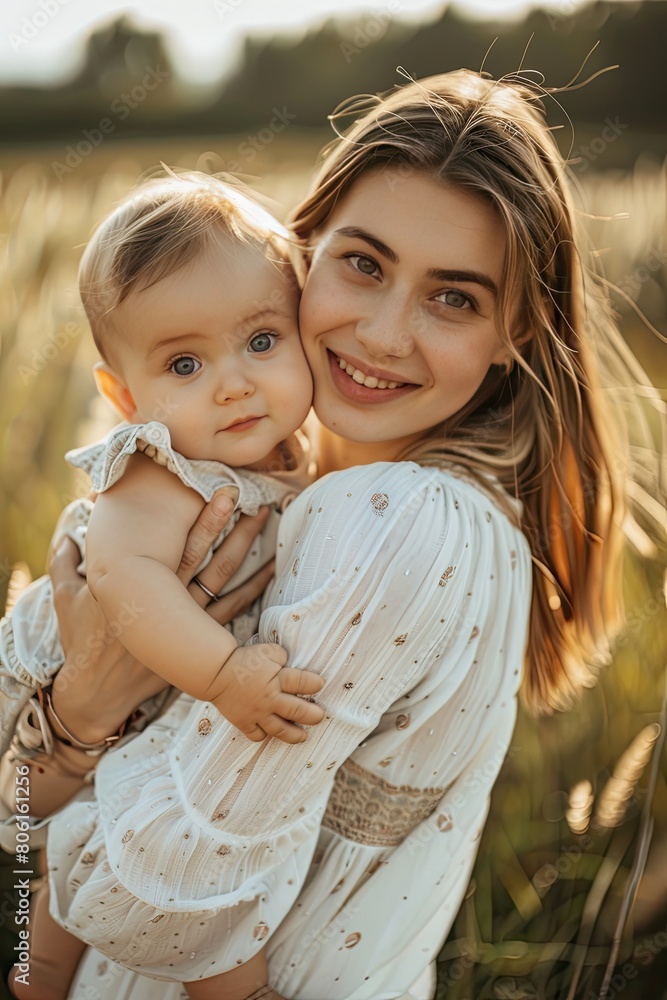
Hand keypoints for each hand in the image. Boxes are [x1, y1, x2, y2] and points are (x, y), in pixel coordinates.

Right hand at [48, 491, 267, 743]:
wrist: (97, 693)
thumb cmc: (82, 644)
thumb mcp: (66, 600)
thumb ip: (63, 562)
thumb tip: (65, 531)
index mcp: (143, 586)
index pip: (182, 547)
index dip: (206, 522)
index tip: (226, 496)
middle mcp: (171, 604)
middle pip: (213, 562)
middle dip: (237, 533)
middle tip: (261, 506)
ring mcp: (188, 626)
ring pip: (228, 587)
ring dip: (252, 560)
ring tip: (273, 536)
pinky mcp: (196, 645)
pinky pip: (232, 615)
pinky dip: (252, 594)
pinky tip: (269, 575)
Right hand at [211, 644, 325, 743]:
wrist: (216, 673)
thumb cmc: (243, 659)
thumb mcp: (267, 650)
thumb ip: (282, 657)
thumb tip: (291, 663)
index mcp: (277, 678)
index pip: (303, 683)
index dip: (314, 684)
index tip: (321, 685)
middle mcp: (270, 699)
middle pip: (298, 711)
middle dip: (313, 716)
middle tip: (320, 716)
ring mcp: (257, 714)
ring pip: (281, 730)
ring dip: (295, 735)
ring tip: (303, 736)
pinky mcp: (244, 723)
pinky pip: (258, 735)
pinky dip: (265, 735)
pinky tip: (271, 732)